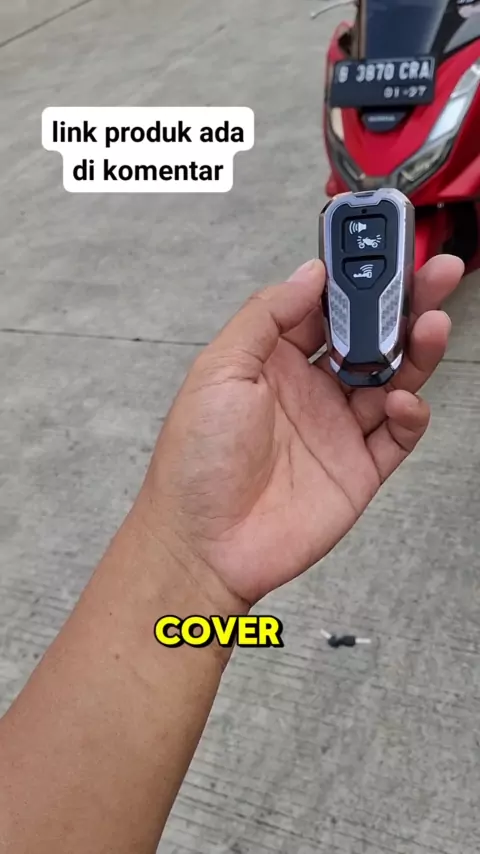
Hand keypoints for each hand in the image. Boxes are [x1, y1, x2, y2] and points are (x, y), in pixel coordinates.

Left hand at [140, 255, 462, 607]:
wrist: (203, 545)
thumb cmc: (196, 461)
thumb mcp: (219, 371)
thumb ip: (266, 318)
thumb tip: (309, 275)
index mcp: (274, 361)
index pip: (325, 307)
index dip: (353, 278)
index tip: (380, 248)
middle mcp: (310, 390)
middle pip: (368, 337)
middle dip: (402, 304)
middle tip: (432, 273)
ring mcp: (337, 429)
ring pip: (392, 379)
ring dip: (415, 350)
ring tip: (431, 324)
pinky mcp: (358, 469)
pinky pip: (398, 435)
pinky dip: (410, 414)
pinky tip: (403, 399)